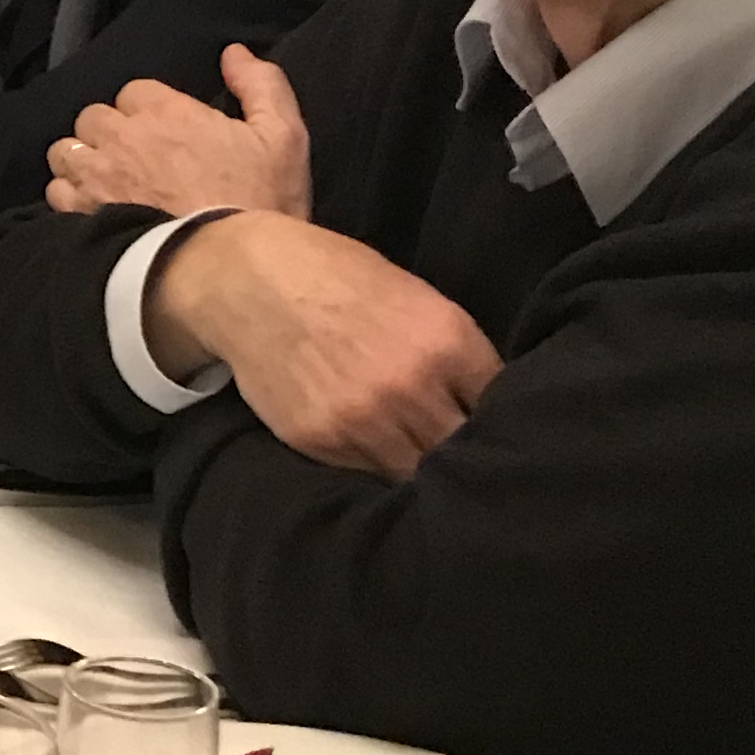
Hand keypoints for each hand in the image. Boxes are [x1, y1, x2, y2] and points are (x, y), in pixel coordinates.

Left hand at [49, 47, 311, 219]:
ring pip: (67, 151)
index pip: (135, 91)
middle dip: (110, 132)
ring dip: (82, 160)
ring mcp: (97, 179)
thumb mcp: (283, 136)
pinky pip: (57, 193)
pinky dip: (70, 196)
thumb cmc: (261, 202)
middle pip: (94, 117)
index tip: (167, 133)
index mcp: (165, 112)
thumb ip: (260, 85)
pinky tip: (92, 209)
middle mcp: (122, 138)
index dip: (149, 110)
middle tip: (135, 157)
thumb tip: (233, 53)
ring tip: (105, 181)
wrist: (232, 269)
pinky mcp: (82, 217)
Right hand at [142, 213, 499, 476]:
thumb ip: (455, 355)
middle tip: (463, 455)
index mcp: (447, 342)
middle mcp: (411, 386)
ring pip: (420, 474)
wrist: (251, 281)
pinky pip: (370, 474)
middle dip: (466, 454)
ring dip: (424, 469)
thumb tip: (488, 406)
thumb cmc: (338, 280)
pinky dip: (379, 468)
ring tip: (423, 463)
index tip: (497, 428)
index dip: (503, 420)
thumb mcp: (415, 300)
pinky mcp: (323, 441)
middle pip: (464, 451)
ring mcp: (364, 419)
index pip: (501, 408)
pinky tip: (376, 450)